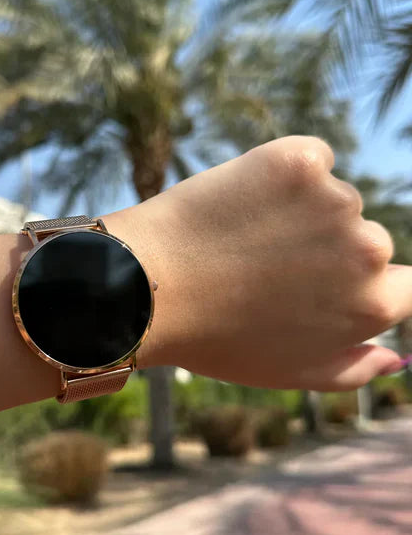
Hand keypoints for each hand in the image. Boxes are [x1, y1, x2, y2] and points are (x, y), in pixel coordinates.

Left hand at [103, 136, 411, 390]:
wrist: (148, 286)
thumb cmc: (218, 338)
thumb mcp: (293, 374)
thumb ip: (356, 368)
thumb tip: (396, 355)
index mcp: (373, 304)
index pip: (407, 284)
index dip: (366, 283)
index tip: (325, 282)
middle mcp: (367, 249)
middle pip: (366, 240)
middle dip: (327, 250)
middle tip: (267, 266)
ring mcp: (334, 199)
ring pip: (333, 199)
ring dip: (301, 211)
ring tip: (245, 238)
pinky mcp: (298, 160)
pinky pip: (310, 159)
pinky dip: (283, 173)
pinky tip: (244, 200)